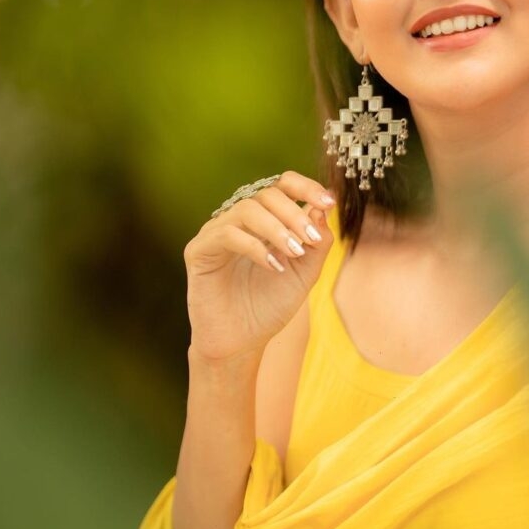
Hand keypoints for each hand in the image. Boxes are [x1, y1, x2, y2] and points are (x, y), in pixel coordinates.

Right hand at [183, 171, 335, 361]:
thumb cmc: (270, 306)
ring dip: (276, 228)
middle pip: (266, 194)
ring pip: (246, 209)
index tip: (329, 202)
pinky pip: (226, 234)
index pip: (282, 186)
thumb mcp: (305, 273)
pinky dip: (254, 246)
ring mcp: (217, 233)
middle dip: (294, 214)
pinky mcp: (199, 250)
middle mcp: (239, 221)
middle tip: (311, 238)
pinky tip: (273, 266)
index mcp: (264, 220)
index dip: (306, 187)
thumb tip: (322, 207)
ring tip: (294, 252)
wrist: (242, 342)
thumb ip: (318, 242)